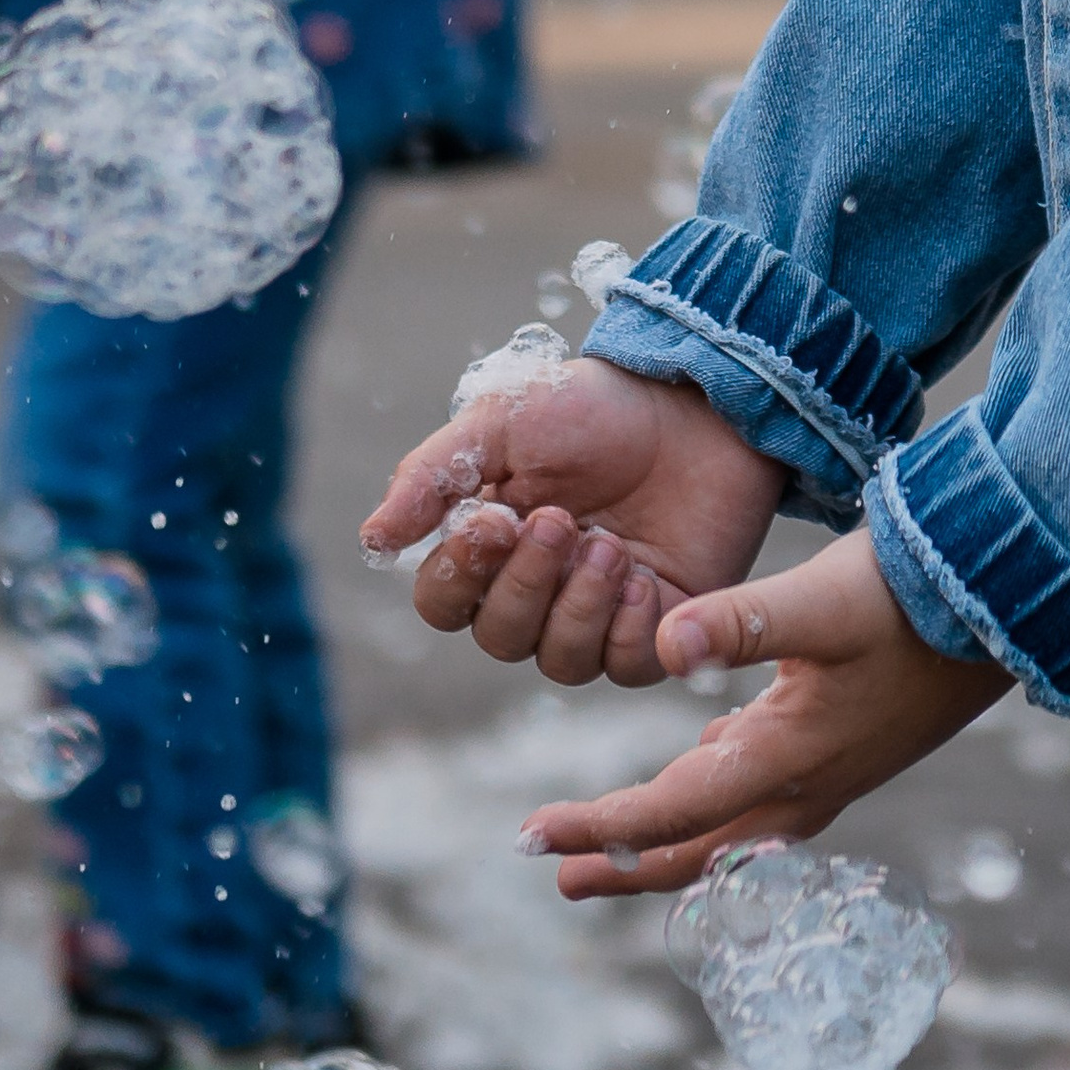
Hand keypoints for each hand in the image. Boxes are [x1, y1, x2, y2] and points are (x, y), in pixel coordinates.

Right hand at [363, 361, 786, 688]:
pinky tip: (644, 579)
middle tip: (562, 519)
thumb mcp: (503, 422)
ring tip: (610, 543)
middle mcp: (537, 590)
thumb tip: (372, 540)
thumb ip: (433, 476)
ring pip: (558, 660)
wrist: (697, 402)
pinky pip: (624, 667)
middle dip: (527, 582)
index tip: (494, 519)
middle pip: (498, 637)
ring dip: (579, 602)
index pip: (443, 601)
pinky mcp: (658, 626)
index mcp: (490, 545)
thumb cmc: (594, 407)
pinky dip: (629, 628)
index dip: (460, 575)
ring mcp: (596, 612)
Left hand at [519, 529, 1011, 902]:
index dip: (598, 828)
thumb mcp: (821, 599)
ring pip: (728, 831)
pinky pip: (762, 802)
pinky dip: (716, 806)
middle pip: (695, 847)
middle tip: (556, 871)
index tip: (531, 836)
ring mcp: (831, 773)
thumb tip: (664, 643)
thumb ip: (741, 620)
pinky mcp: (847, 748)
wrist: (1007, 602)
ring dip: (665, 842)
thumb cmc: (912, 595)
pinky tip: (706, 767)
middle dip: (622, 861)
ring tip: (613, 848)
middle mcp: (805, 785)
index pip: (670, 813)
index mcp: (786, 758)